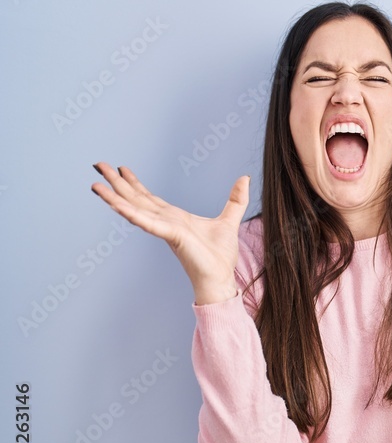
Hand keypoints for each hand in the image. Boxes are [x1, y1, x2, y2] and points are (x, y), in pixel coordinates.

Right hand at [90, 163, 250, 304]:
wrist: (221, 278)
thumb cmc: (221, 256)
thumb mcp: (230, 219)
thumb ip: (236, 199)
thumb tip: (244, 178)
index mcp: (175, 218)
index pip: (150, 198)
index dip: (135, 183)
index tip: (121, 168)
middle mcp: (165, 222)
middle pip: (136, 199)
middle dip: (117, 182)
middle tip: (99, 164)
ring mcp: (165, 229)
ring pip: (135, 209)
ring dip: (115, 197)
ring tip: (95, 184)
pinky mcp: (171, 236)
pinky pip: (147, 222)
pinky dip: (131, 213)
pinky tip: (115, 204)